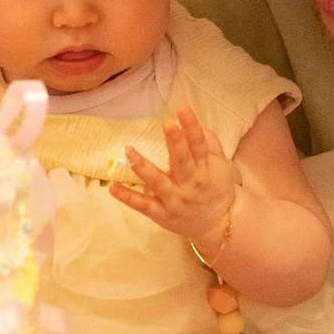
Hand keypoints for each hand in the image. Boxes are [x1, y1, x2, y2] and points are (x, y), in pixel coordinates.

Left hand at [113, 107, 237, 245]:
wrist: (218, 224)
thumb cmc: (216, 190)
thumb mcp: (221, 166)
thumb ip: (211, 145)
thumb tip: (199, 125)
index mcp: (205, 169)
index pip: (199, 145)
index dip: (192, 126)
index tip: (182, 109)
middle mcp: (190, 184)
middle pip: (182, 161)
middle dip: (175, 142)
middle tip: (167, 123)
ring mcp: (175, 200)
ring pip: (158, 182)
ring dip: (143, 167)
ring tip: (128, 151)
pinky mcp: (161, 214)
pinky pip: (143, 205)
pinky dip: (127, 197)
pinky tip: (112, 187)